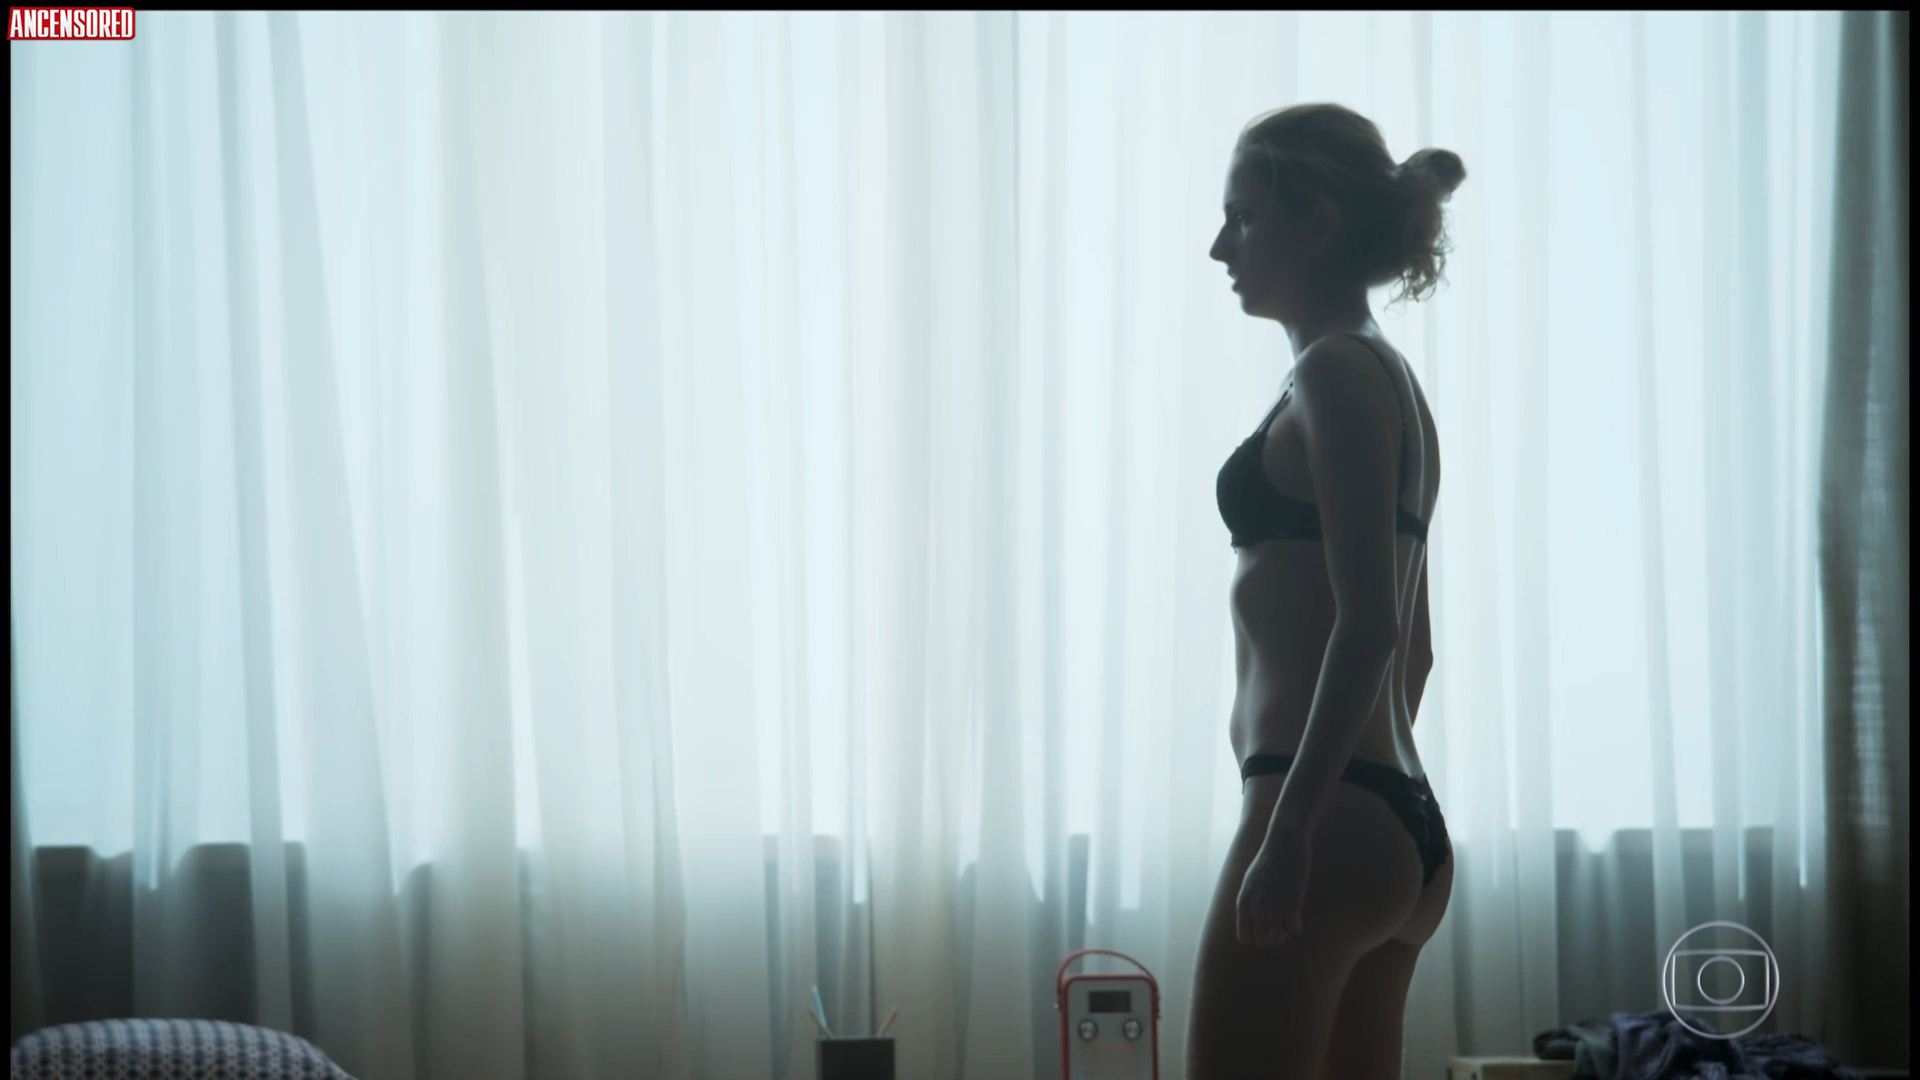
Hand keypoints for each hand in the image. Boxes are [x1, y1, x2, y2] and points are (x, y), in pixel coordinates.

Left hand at [1235, 824, 1311, 947]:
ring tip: (1287, 919)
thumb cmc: (1268, 861)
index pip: (1245, 938)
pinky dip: (1297, 924)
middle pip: (1263, 941)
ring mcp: (1273, 906)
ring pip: (1278, 938)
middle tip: (1280, 922)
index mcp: (1243, 903)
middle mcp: (1255, 908)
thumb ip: (1250, 903)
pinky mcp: (1291, 903)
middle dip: (1273, 935)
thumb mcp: (1250, 883)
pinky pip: (1294, 929)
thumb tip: (1255, 924)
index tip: (1265, 926)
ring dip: (1285, 932)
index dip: (1257, 936)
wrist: (1284, 843)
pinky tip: (1297, 912)